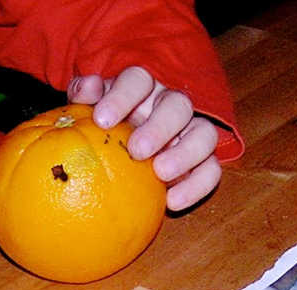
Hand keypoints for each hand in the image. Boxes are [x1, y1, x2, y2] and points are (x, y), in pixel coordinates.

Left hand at [68, 66, 221, 210]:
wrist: (124, 158)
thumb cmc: (106, 131)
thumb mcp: (90, 111)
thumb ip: (84, 96)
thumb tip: (88, 89)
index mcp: (143, 90)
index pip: (138, 80)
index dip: (122, 97)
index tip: (102, 120)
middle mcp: (171, 107)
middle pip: (178, 105)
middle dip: (159, 127)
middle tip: (137, 151)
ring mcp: (191, 134)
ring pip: (205, 134)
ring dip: (186, 153)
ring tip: (161, 174)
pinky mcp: (203, 163)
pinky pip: (212, 170)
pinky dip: (196, 185)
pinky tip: (171, 202)